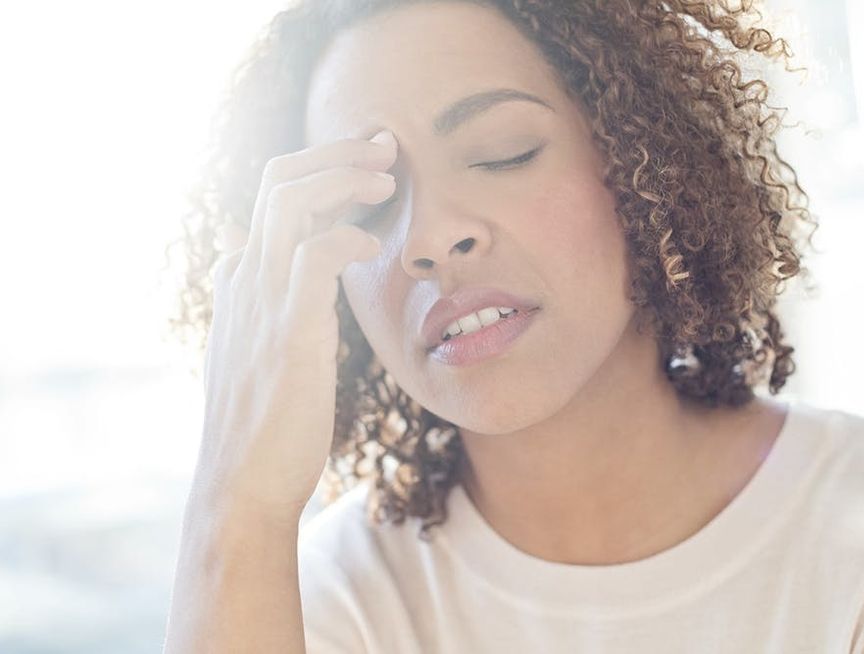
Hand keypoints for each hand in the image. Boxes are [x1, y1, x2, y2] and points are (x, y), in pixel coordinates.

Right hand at [189, 129, 397, 523]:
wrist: (244, 485)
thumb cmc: (262, 421)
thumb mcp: (251, 348)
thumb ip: (250, 297)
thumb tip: (235, 251)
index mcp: (239, 281)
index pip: (270, 197)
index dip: (319, 170)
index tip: (368, 165)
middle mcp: (243, 279)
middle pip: (277, 180)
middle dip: (333, 152)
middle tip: (385, 146)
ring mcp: (261, 301)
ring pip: (290, 201)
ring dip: (342, 176)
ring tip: (387, 176)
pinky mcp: (289, 331)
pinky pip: (315, 256)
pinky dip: (347, 238)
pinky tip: (374, 248)